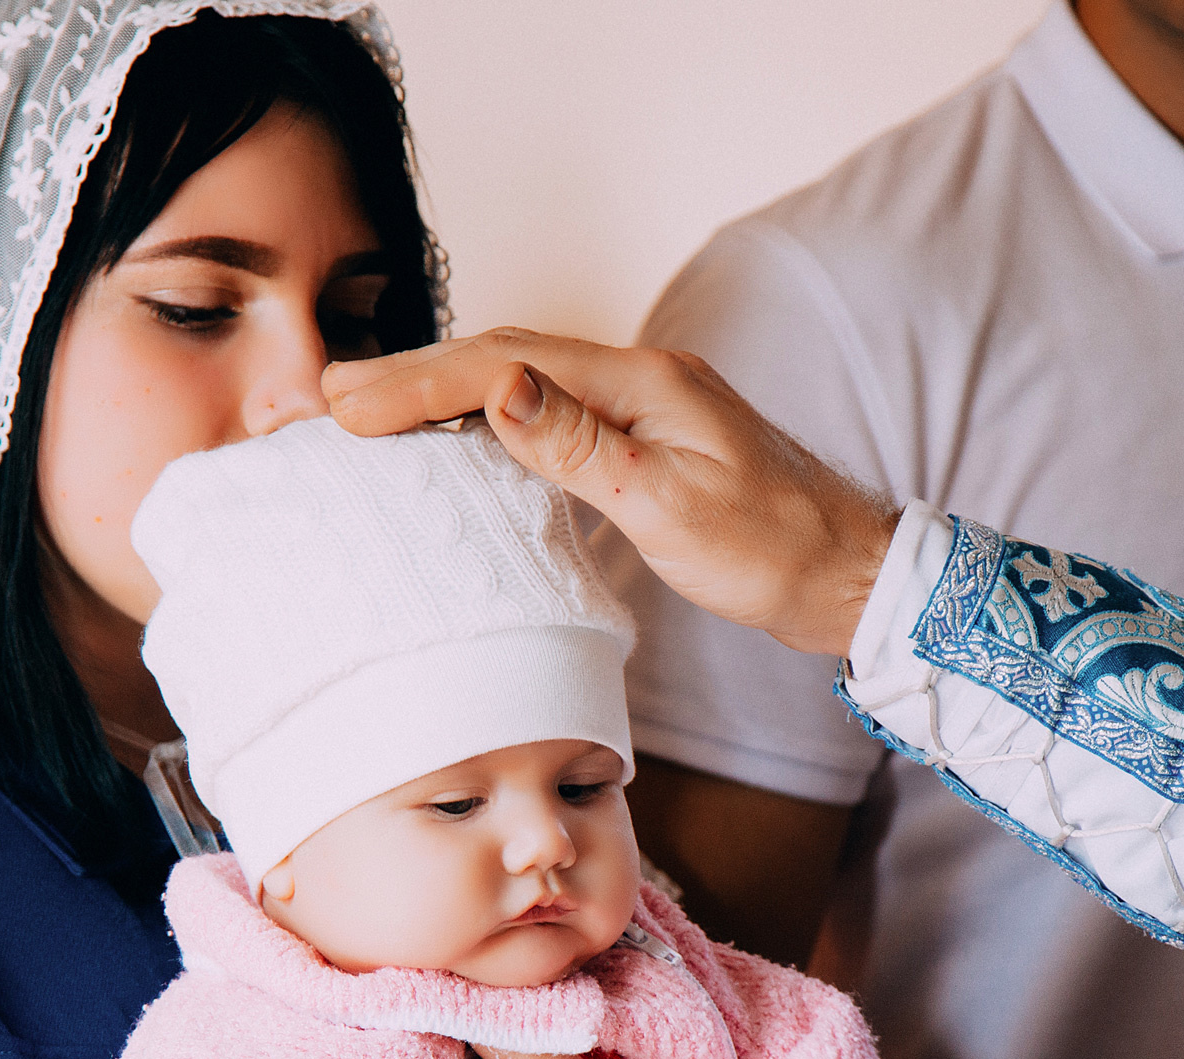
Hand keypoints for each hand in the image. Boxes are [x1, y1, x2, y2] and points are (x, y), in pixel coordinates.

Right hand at [323, 331, 897, 656]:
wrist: (851, 574)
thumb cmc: (775, 551)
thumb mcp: (672, 507)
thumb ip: (582, 448)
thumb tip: (500, 386)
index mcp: (643, 382)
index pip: (508, 366)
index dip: (422, 383)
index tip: (350, 408)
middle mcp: (642, 376)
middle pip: (508, 358)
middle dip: (415, 375)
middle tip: (332, 399)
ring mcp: (647, 403)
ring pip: (527, 380)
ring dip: (447, 390)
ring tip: (373, 410)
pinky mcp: (651, 437)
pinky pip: (554, 410)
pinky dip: (492, 415)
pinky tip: (462, 435)